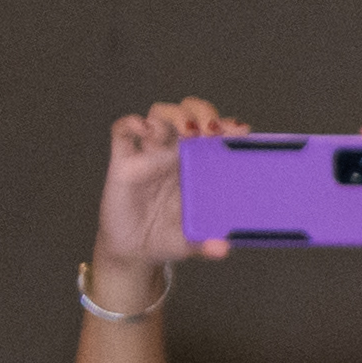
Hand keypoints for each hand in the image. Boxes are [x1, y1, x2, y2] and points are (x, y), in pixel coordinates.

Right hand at [89, 101, 229, 301]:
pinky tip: (143, 128)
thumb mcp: (193, 243)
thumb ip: (208, 245)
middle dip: (203, 112)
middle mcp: (176, 155)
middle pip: (189, 114)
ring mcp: (149, 155)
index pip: (216, 133)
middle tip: (212, 130)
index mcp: (200, 166)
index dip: (228, 125)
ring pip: (159, 115)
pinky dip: (130, 123)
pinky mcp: (123, 162)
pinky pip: (121, 132)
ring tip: (189, 130)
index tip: (240, 131)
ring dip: (175, 114)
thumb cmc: (169, 238)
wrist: (135, 250)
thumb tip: (223, 249)